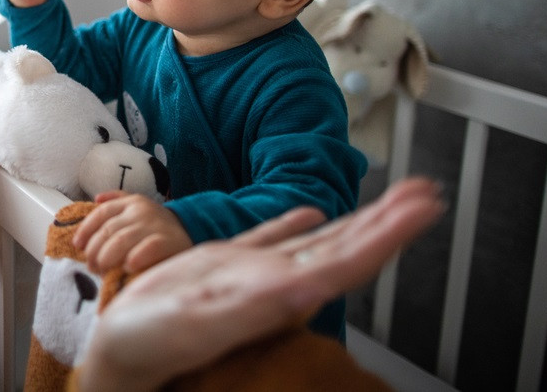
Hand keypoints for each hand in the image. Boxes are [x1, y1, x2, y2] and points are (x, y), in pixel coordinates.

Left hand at [73, 191, 192, 273]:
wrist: (193, 230)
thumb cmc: (157, 224)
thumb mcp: (138, 206)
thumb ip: (117, 201)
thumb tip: (96, 199)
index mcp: (131, 202)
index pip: (101, 213)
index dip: (86, 229)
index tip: (77, 246)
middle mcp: (141, 211)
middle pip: (108, 230)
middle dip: (94, 250)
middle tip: (91, 265)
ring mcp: (154, 225)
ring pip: (121, 240)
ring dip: (107, 257)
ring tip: (102, 270)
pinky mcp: (168, 241)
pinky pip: (147, 249)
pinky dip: (134, 258)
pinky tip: (127, 267)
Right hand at [76, 177, 444, 391]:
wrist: (121, 356)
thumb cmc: (152, 346)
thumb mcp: (202, 323)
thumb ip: (253, 306)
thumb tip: (310, 286)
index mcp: (278, 295)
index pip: (349, 262)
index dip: (389, 235)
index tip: (423, 207)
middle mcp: (274, 284)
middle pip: (346, 248)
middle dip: (388, 220)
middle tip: (425, 190)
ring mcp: (250, 276)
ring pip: (315, 241)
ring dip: (357, 218)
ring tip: (391, 196)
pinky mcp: (220, 268)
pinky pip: (267, 239)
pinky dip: (293, 222)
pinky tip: (311, 211)